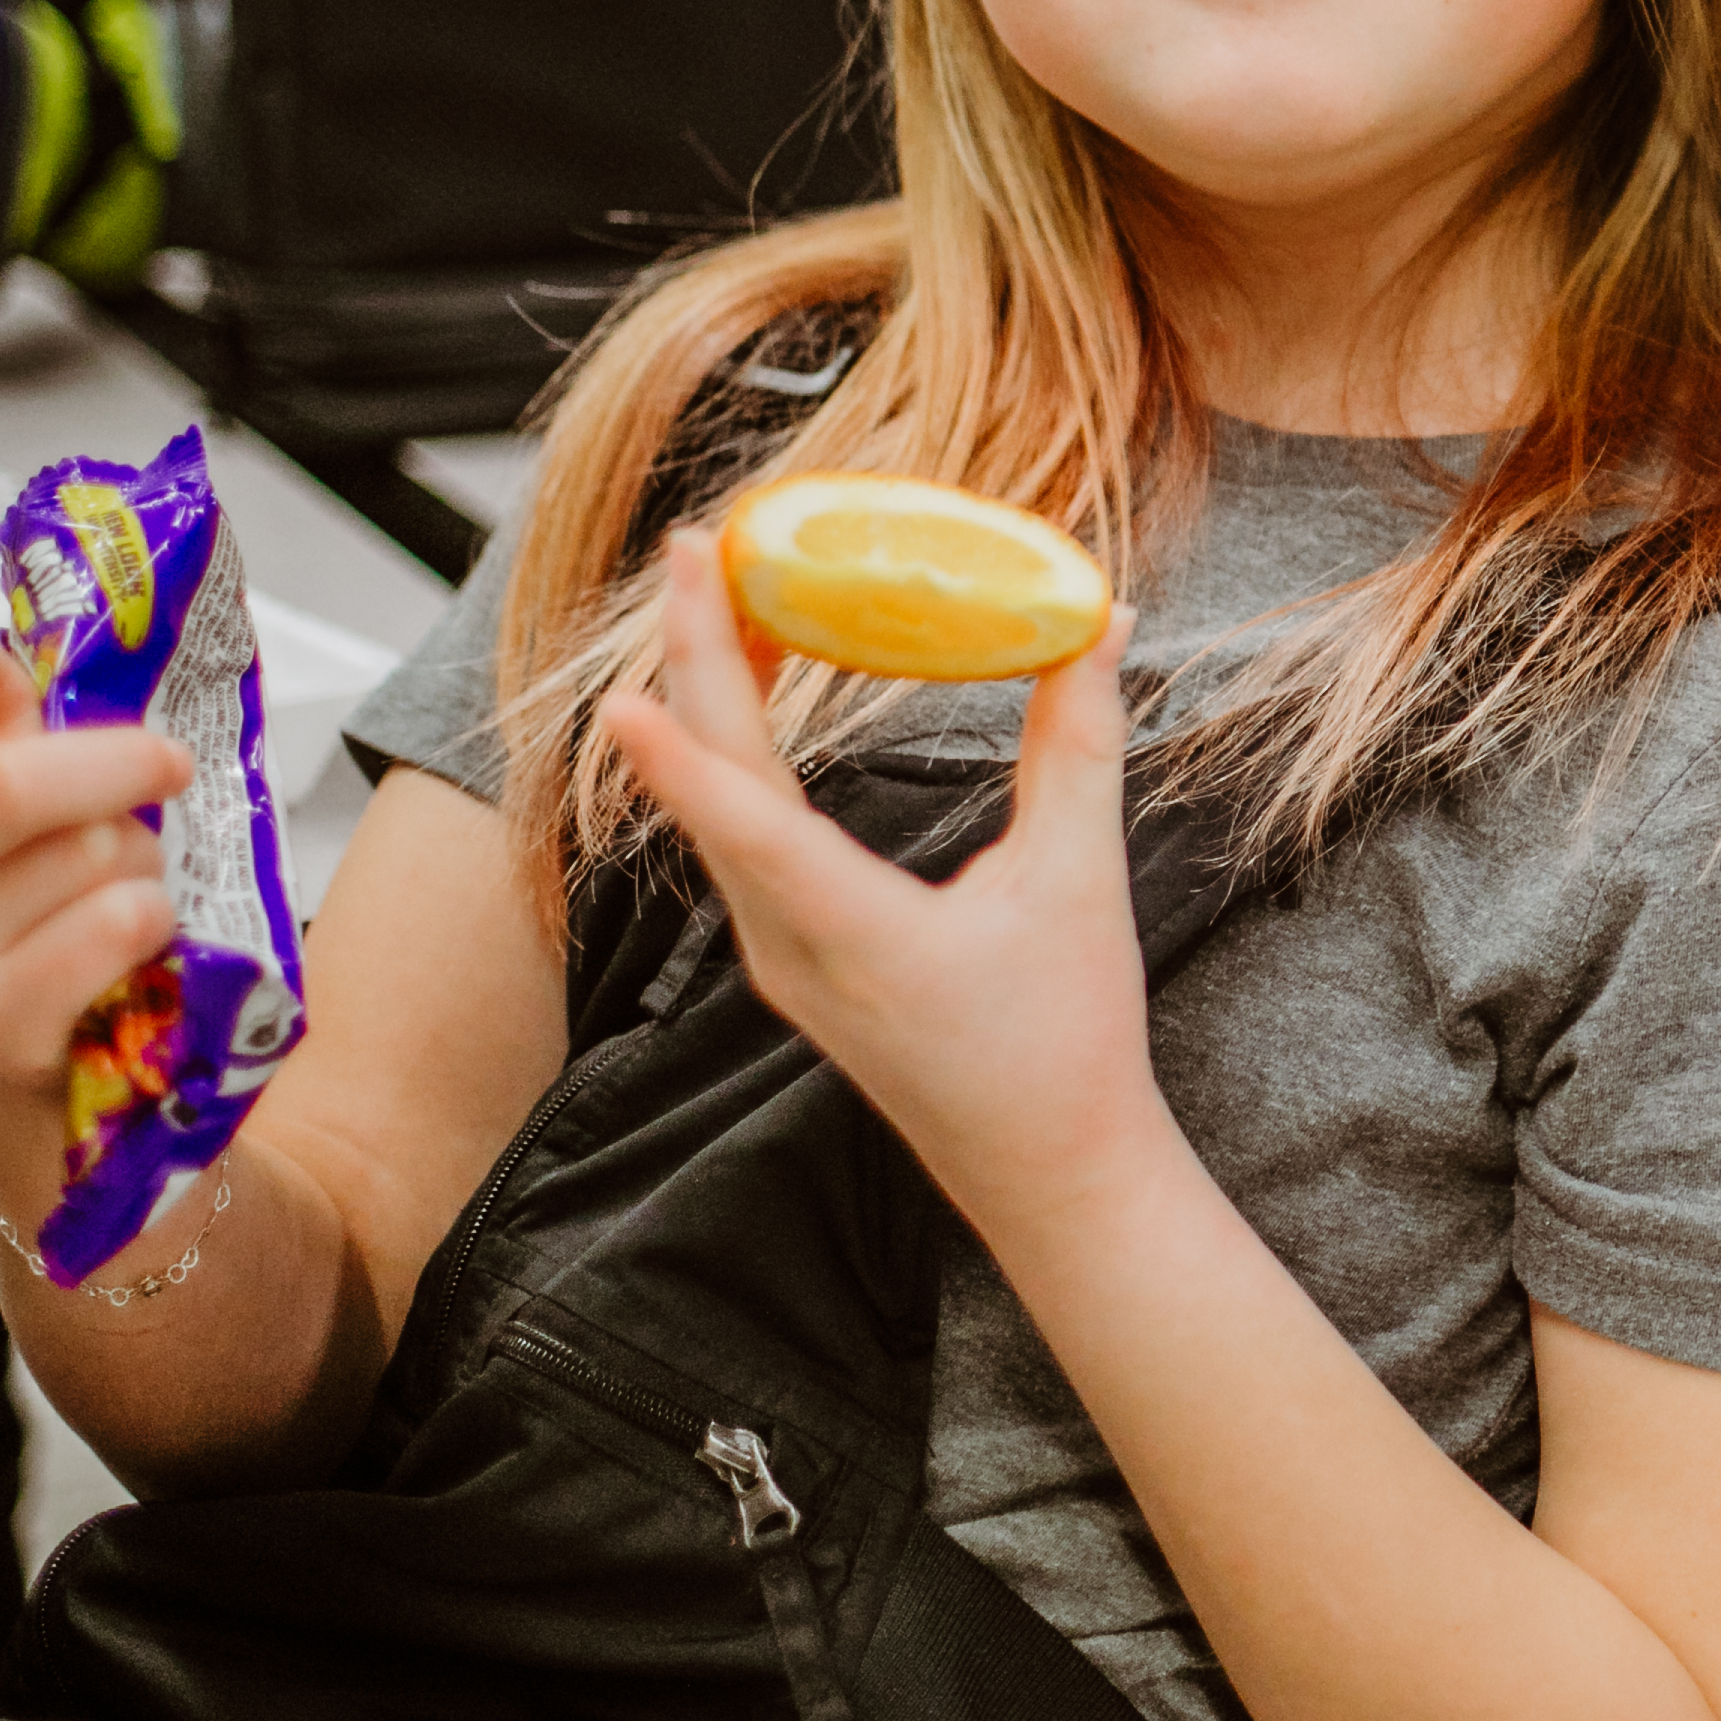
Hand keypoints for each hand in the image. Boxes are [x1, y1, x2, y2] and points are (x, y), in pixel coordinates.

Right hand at [0, 503, 186, 1105]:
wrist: (54, 988)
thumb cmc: (20, 840)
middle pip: (10, 792)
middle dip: (114, 763)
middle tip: (161, 761)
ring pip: (90, 856)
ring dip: (136, 850)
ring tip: (99, 874)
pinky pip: (122, 922)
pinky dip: (152, 913)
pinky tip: (106, 936)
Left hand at [597, 536, 1158, 1227]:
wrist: (1052, 1171)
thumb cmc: (1067, 1040)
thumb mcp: (1081, 883)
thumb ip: (1079, 746)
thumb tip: (1098, 624)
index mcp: (852, 934)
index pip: (745, 828)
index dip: (680, 755)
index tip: (621, 684)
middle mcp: (789, 947)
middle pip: (716, 786)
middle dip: (700, 656)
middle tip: (696, 549)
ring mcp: (781, 956)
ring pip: (718, 806)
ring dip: (714, 695)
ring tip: (723, 593)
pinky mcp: (794, 956)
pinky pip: (740, 832)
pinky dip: (735, 751)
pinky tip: (758, 695)